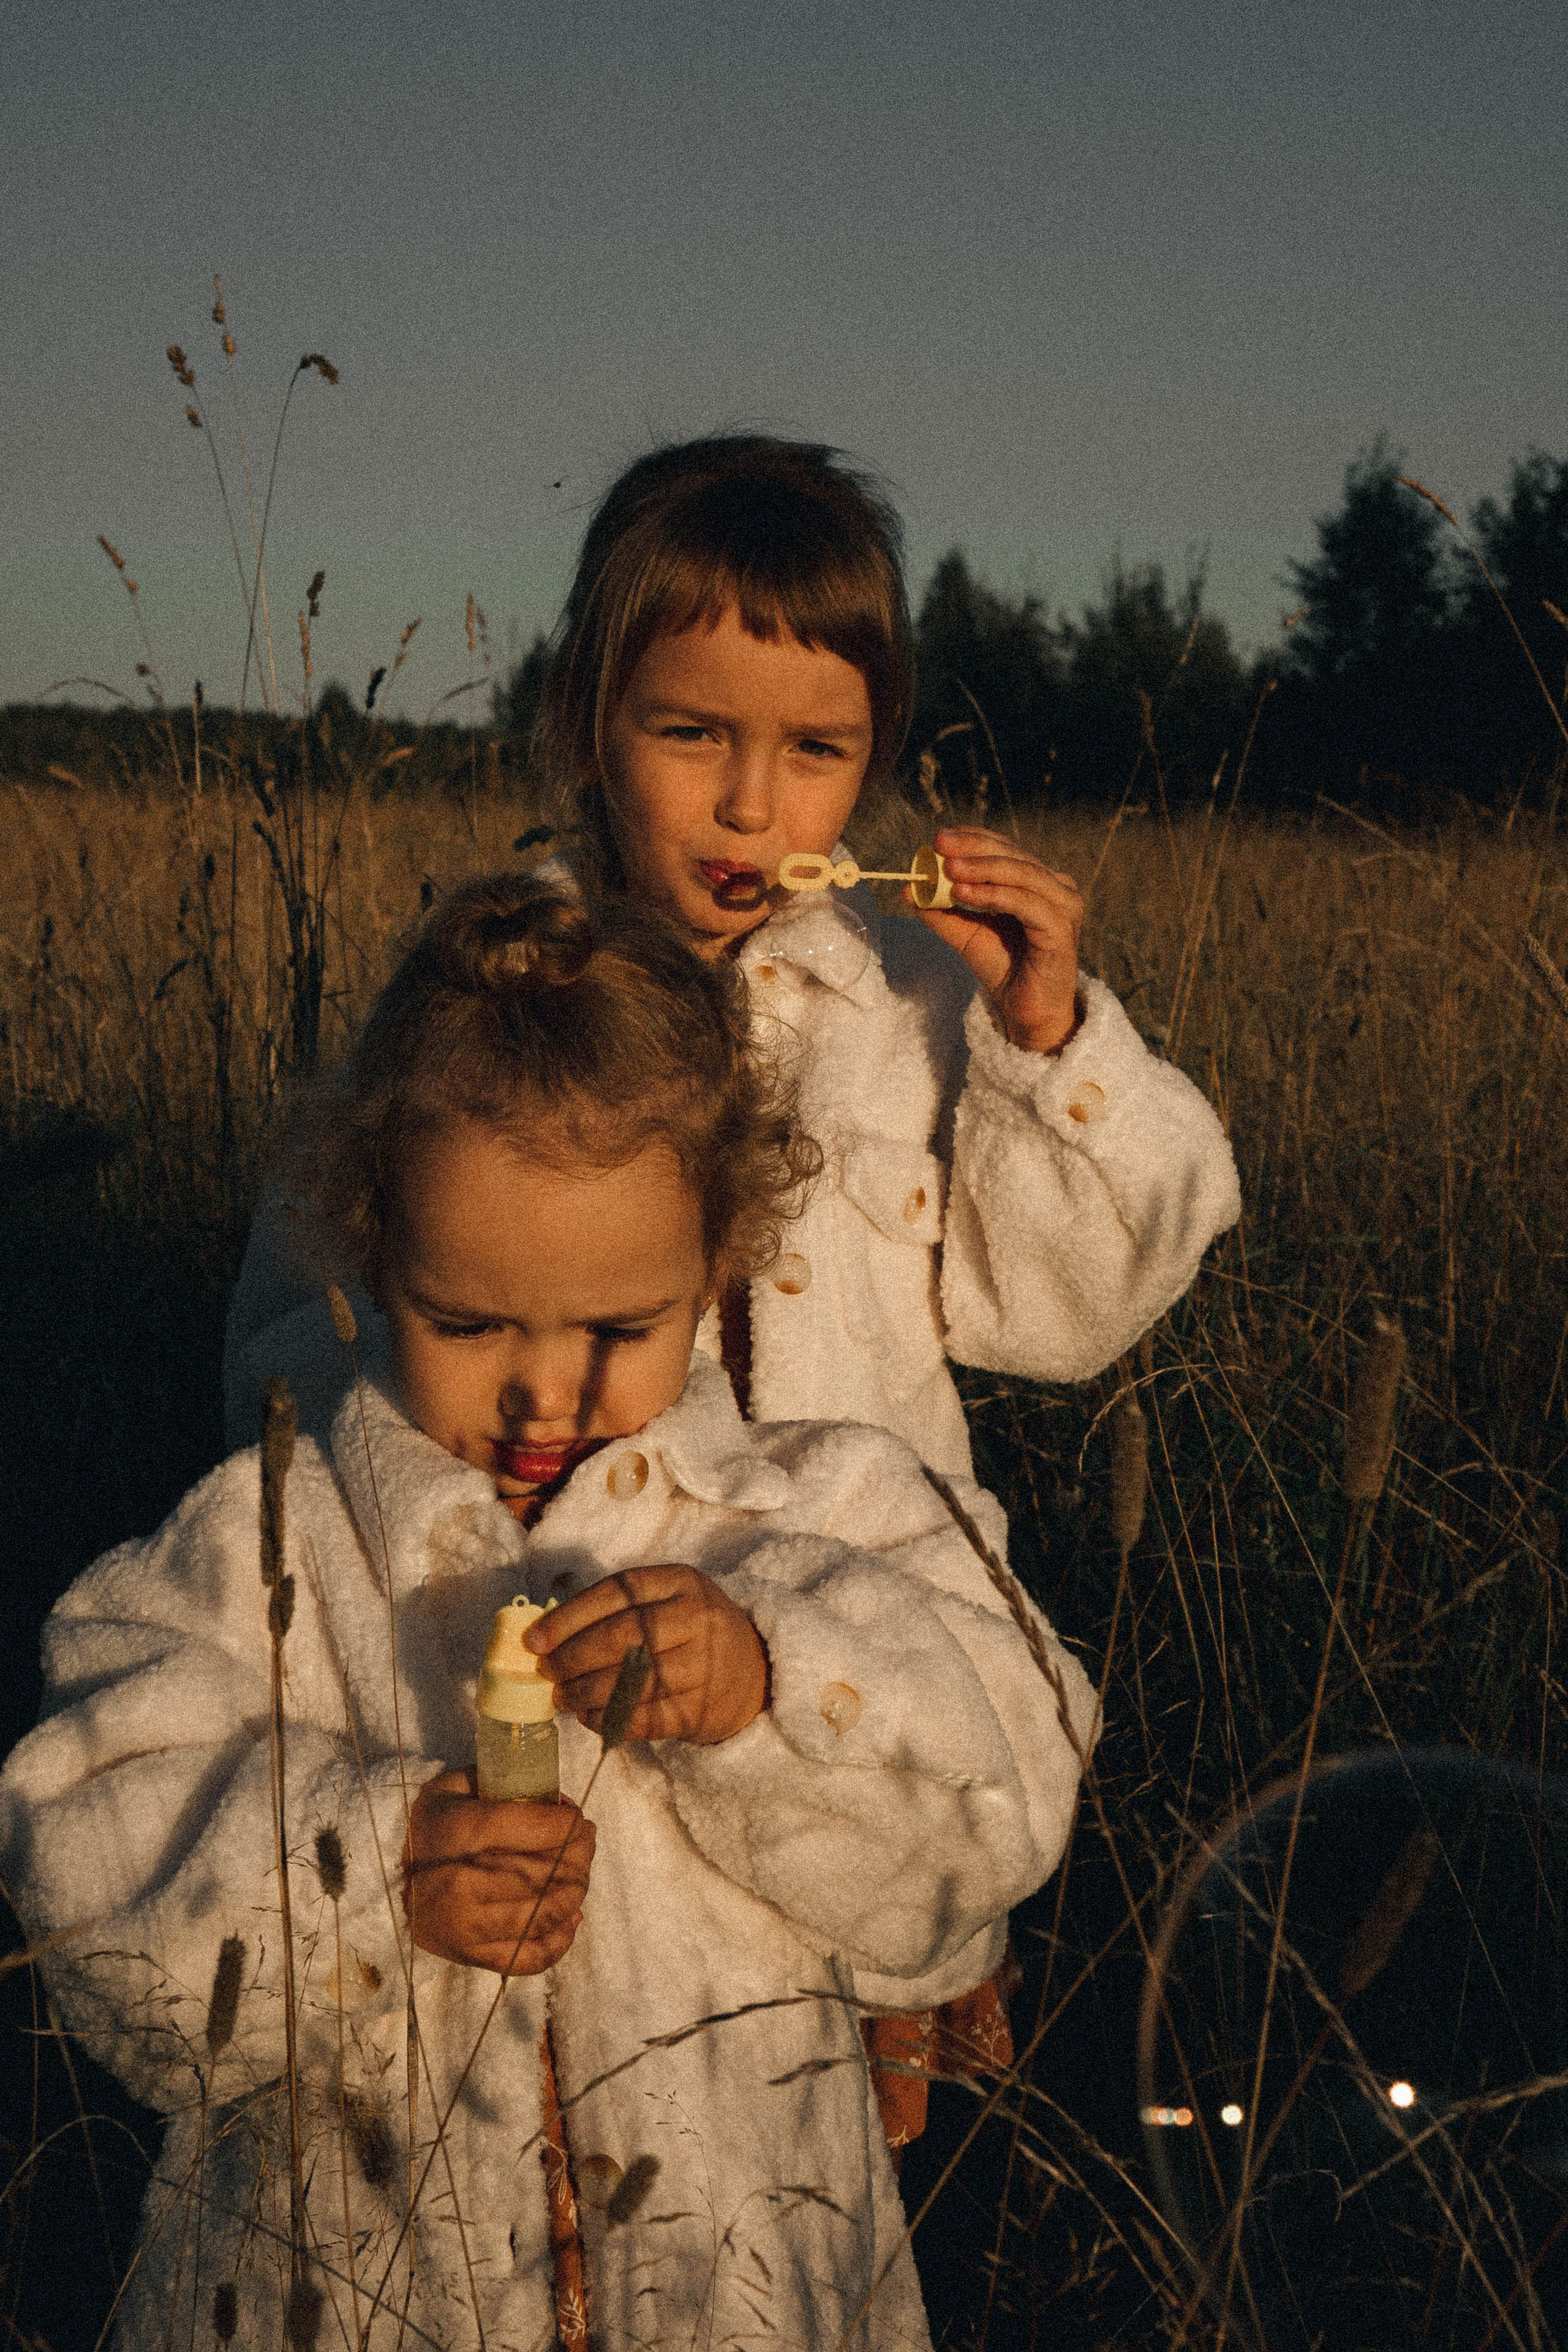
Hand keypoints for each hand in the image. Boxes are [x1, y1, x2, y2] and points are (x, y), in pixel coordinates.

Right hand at [404, 1769, 593, 1975]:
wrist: (388, 1883)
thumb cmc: (435, 1825)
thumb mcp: (456, 1786)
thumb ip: (501, 1780)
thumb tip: (555, 1796)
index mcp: (456, 1832)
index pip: (530, 1827)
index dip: (566, 1823)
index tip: (578, 1818)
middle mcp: (459, 1884)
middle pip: (543, 1873)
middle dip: (579, 1854)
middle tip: (586, 1841)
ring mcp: (466, 1927)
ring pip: (543, 1914)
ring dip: (575, 1892)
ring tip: (581, 1873)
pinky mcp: (472, 1957)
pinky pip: (530, 1958)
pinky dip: (561, 1940)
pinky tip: (572, 1917)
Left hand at [526, 1565, 768, 1745]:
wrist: (755, 1671)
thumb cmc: (692, 1631)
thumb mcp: (667, 1600)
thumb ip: (616, 1609)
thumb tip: (546, 1634)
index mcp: (682, 1581)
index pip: (617, 1592)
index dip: (569, 1616)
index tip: (535, 1639)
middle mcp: (696, 1618)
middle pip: (621, 1636)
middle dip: (572, 1657)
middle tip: (545, 1671)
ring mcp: (703, 1665)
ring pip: (630, 1681)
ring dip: (585, 1692)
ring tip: (561, 1697)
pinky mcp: (701, 1709)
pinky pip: (644, 1718)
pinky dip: (608, 1720)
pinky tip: (588, 1717)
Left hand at [917, 824, 1083, 1053]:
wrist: (1025, 1012)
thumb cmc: (1003, 969)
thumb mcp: (965, 934)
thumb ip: (942, 911)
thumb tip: (909, 889)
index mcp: (1039, 882)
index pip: (1005, 849)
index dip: (973, 838)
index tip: (939, 837)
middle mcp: (1058, 888)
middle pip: (1013, 856)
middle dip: (974, 848)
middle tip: (940, 842)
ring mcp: (1064, 907)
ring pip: (1021, 874)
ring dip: (982, 869)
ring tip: (949, 869)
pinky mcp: (1062, 929)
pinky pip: (1025, 903)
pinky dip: (993, 894)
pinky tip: (964, 892)